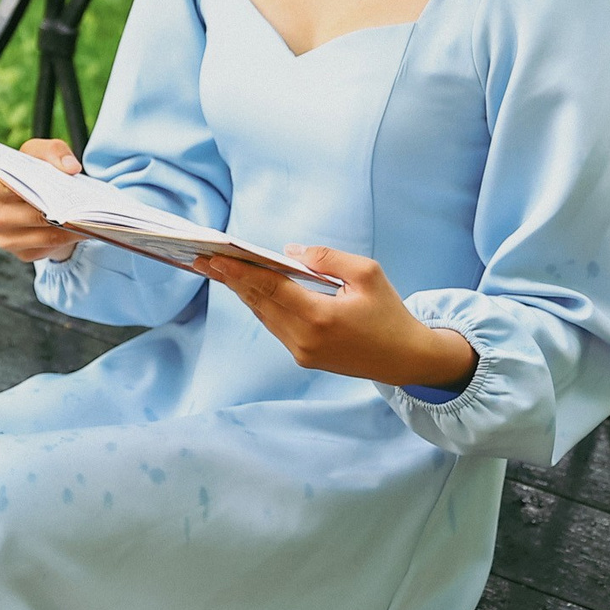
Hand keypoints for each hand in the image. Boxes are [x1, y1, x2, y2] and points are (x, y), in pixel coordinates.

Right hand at [0, 138, 84, 262]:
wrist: (38, 204)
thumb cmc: (37, 175)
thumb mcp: (43, 154)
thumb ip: (55, 151)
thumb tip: (71, 168)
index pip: (15, 185)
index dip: (41, 183)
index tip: (66, 178)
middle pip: (34, 214)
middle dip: (62, 209)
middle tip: (86, 205)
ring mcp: (7, 239)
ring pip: (45, 234)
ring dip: (71, 228)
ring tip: (91, 219)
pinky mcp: (23, 254)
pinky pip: (50, 248)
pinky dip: (69, 239)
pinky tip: (84, 230)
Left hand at [193, 243, 477, 387]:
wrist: (405, 359)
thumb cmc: (390, 313)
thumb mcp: (367, 274)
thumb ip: (327, 258)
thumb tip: (290, 250)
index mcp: (319, 318)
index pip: (271, 289)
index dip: (241, 272)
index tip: (216, 258)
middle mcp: (304, 340)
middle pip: (259, 303)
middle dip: (232, 280)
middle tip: (205, 258)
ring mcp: (301, 353)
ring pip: (263, 316)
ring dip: (242, 292)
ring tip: (219, 270)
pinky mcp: (304, 358)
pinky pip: (275, 326)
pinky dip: (260, 305)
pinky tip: (247, 289)